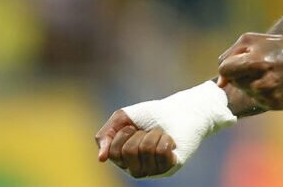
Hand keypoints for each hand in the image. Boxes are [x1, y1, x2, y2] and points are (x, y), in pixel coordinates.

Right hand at [95, 82, 236, 178]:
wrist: (181, 111)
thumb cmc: (152, 115)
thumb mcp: (123, 118)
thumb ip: (105, 135)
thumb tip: (102, 159)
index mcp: (123, 160)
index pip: (114, 152)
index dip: (124, 134)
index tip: (134, 127)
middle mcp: (136, 169)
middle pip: (129, 152)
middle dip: (140, 134)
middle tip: (149, 131)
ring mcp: (153, 171)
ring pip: (147, 151)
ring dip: (155, 135)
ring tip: (161, 134)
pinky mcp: (170, 167)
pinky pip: (162, 153)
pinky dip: (166, 139)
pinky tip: (170, 141)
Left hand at [217, 32, 282, 110]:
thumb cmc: (278, 46)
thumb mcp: (252, 39)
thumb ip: (230, 55)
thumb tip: (219, 83)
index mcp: (255, 62)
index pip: (225, 70)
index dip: (230, 66)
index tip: (239, 63)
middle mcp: (262, 82)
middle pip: (235, 82)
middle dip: (241, 74)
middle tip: (260, 65)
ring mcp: (270, 96)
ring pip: (246, 92)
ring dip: (251, 84)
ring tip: (269, 74)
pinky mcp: (277, 105)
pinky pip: (258, 101)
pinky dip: (263, 93)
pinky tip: (276, 83)